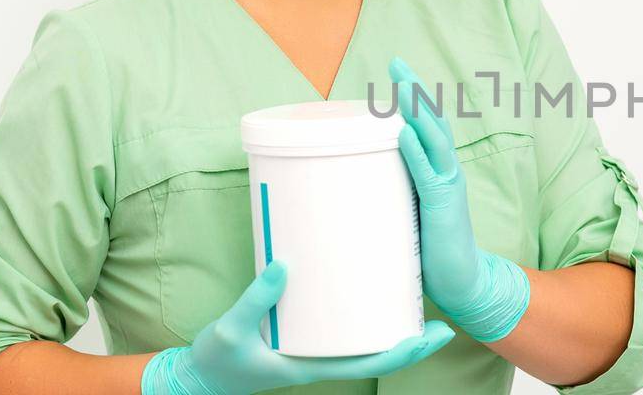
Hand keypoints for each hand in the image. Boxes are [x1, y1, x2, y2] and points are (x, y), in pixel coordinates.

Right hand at [141, 262, 454, 394]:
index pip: (376, 361)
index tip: (438, 332)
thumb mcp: (233, 329)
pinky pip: (341, 328)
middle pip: (380, 350)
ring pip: (364, 340)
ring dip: (392, 323)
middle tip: (442, 310)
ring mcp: (314, 349)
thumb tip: (283, 265)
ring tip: (416, 294)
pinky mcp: (302, 336)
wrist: (199, 377)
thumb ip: (256, 299)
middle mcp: (322, 358)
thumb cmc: (218, 361)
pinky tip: (370, 290)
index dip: (410, 350)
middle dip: (413, 337)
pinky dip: (361, 313)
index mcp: (315, 365)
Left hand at [390, 56, 530, 342]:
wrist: (464, 281)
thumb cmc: (434, 250)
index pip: (427, 127)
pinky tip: (404, 131)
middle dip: (414, 92)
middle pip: (433, 122)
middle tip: (396, 64)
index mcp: (440, 171)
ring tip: (401, 87)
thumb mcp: (410, 212)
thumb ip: (394, 192)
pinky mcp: (442, 206)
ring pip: (434, 139)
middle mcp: (447, 172)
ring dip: (417, 111)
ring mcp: (448, 186)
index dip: (413, 100)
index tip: (395, 74)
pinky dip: (415, 150)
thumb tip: (359, 179)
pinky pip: (427, 173)